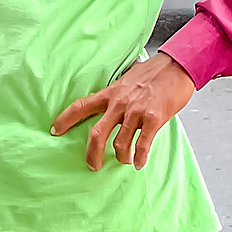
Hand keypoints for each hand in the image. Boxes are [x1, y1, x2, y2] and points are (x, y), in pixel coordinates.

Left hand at [51, 55, 195, 170]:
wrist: (177, 65)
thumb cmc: (154, 73)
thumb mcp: (127, 80)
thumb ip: (116, 94)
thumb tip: (109, 104)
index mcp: (111, 93)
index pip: (81, 106)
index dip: (65, 119)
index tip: (54, 130)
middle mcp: (119, 103)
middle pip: (97, 133)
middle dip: (92, 154)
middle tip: (92, 165)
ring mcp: (136, 111)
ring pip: (120, 143)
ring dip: (121, 158)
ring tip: (125, 161)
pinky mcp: (154, 118)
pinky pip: (143, 144)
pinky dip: (140, 157)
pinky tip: (139, 163)